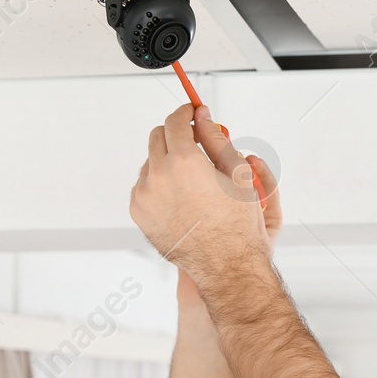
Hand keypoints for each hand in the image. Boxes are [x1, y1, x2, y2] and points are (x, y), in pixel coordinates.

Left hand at [131, 103, 280, 299]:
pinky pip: (144, 186)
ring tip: (191, 178)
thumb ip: (217, 139)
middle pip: (157, 136)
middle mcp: (158, 175)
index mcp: (184, 161)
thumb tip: (204, 118)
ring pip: (150, 162)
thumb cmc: (237, 225)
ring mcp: (144, 195)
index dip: (187, 113)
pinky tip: (181, 197)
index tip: (193, 113)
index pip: (176, 121)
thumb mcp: (238, 174)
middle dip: (175, 134)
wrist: (225, 264)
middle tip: (194, 143)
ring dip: (167, 160)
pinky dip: (158, 184)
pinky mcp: (138, 212)